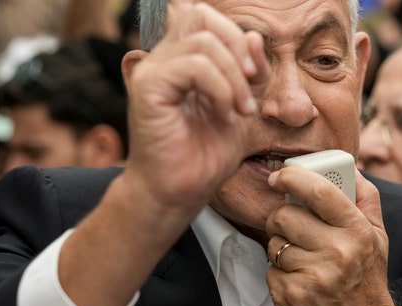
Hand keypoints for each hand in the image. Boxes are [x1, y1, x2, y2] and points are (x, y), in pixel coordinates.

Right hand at [121, 0, 268, 214]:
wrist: (180, 192)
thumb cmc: (204, 154)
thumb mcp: (242, 105)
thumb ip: (251, 72)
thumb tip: (254, 35)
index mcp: (181, 59)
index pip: (207, 18)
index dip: (237, 38)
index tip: (253, 76)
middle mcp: (163, 59)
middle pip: (201, 16)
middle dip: (236, 47)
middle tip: (249, 86)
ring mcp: (152, 71)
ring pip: (203, 41)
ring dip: (233, 77)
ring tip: (239, 110)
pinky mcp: (147, 88)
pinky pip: (194, 66)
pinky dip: (220, 89)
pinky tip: (223, 114)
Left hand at [265, 167, 399, 305]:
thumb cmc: (366, 276)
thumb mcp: (377, 235)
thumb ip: (365, 197)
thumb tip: (348, 166)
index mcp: (356, 231)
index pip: (319, 191)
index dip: (292, 177)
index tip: (280, 177)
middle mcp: (336, 252)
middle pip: (285, 216)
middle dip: (281, 217)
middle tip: (291, 226)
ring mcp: (312, 275)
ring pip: (274, 243)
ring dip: (281, 247)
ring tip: (302, 257)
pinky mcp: (291, 294)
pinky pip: (269, 268)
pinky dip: (279, 272)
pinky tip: (299, 277)